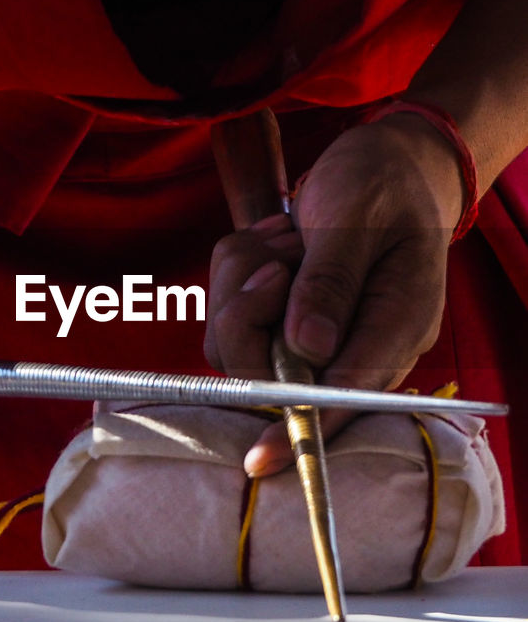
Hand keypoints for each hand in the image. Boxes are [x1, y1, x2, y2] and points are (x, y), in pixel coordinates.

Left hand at [205, 114, 465, 473]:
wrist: (383, 163)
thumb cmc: (379, 185)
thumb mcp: (356, 218)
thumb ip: (330, 281)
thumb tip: (307, 347)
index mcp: (394, 326)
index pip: (343, 396)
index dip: (298, 428)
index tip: (261, 459)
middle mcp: (352, 344)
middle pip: (268, 372)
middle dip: (250, 315)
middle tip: (281, 260)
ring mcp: (312, 335)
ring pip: (237, 341)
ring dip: (243, 283)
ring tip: (289, 239)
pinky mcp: (280, 319)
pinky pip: (227, 312)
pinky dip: (237, 271)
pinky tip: (277, 240)